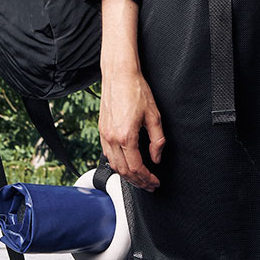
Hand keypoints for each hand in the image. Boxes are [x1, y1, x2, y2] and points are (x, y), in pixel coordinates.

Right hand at [99, 70, 164, 191]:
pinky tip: (125, 164)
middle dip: (138, 182)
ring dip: (126, 175)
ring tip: (139, 178)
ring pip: (113, 165)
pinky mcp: (101, 130)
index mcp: (126, 136)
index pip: (136, 168)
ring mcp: (104, 135)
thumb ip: (157, 140)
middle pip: (124, 171)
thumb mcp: (154, 115)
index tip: (155, 182)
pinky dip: (117, 164)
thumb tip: (156, 158)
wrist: (119, 74)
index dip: (147, 179)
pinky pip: (107, 154)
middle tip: (149, 185)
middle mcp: (112, 138)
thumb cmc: (136, 90)